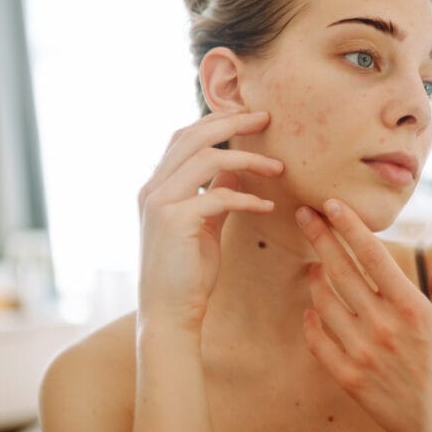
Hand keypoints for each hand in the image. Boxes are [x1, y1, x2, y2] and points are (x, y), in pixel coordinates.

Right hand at [137, 110, 283, 333]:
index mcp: (156, 187)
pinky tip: (267, 206)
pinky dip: (247, 197)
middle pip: (193, 136)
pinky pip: (218, 196)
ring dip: (248, 159)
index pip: (184, 137)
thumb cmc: (188, 273)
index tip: (250, 117)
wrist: (169, 314)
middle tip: (267, 118)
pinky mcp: (175, 222)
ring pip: (207, 159)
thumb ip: (214, 195)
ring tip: (278, 167)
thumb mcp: (204, 225)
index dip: (216, 121)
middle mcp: (153, 189)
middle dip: (233, 122)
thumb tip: (234, 170)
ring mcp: (160, 203)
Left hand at [295, 198, 431, 431]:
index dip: (350, 226)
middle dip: (320, 237)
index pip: (373, 255)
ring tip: (312, 265)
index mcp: (413, 307)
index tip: (332, 204)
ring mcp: (364, 353)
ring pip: (324, 303)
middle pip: (341, 271)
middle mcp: (384, 325)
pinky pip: (320, 343)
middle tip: (303, 215)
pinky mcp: (351, 379)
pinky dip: (311, 323)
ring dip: (314, 278)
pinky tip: (310, 312)